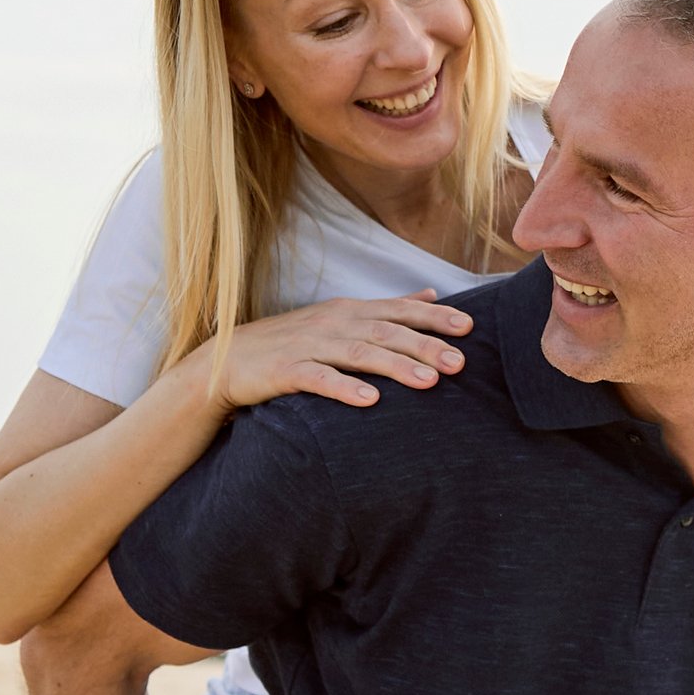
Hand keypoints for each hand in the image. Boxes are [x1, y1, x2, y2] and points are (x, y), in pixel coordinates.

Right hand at [183, 292, 470, 411]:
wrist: (225, 361)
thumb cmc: (291, 342)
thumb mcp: (341, 319)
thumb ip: (387, 308)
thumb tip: (430, 293)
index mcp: (349, 310)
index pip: (399, 310)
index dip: (433, 317)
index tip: (468, 327)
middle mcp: (333, 323)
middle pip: (386, 332)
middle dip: (425, 345)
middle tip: (460, 363)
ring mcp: (308, 345)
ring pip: (359, 353)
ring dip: (395, 366)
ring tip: (428, 382)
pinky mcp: (285, 370)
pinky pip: (318, 379)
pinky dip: (344, 389)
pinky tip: (370, 401)